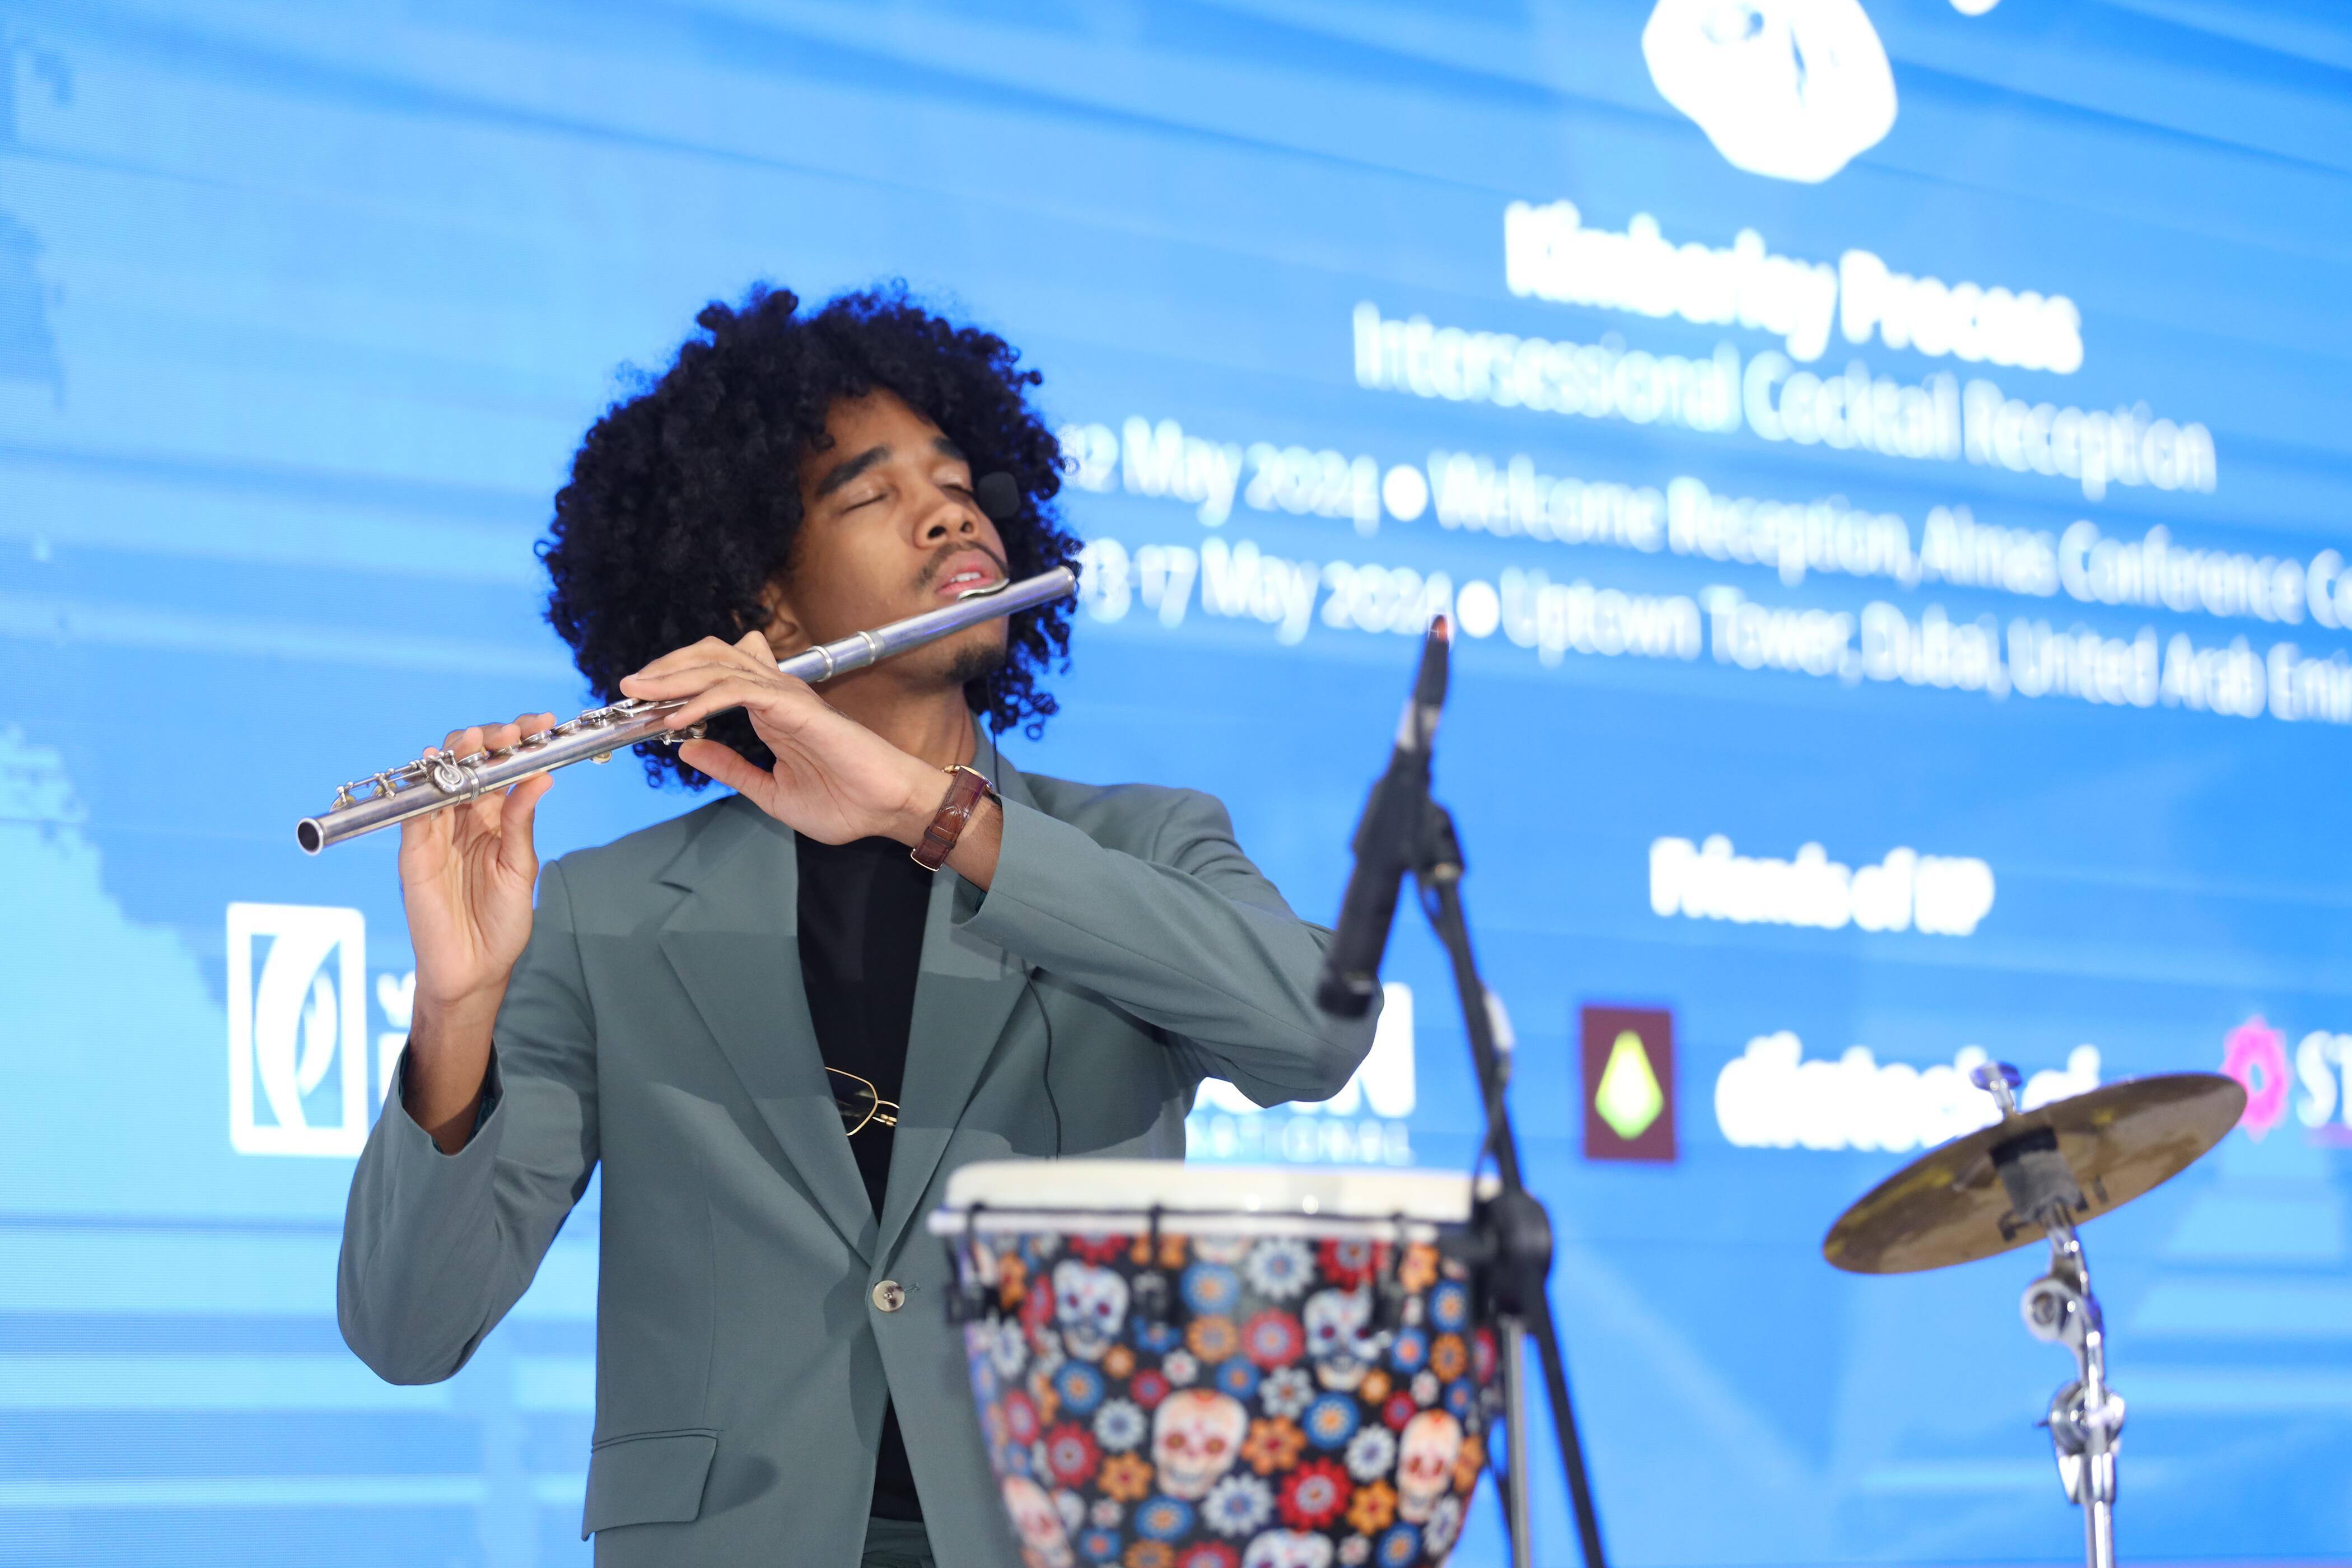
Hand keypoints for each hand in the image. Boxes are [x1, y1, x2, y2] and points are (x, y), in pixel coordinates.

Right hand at [398, 716, 555, 1140]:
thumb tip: (541, 777)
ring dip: (458, 754)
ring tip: (481, 738)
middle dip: (491, 740)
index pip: (502, 770)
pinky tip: (437, 764)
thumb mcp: (520, 870)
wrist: (473, 970)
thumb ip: (522, 824)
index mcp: (495, 821)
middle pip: (470, 765)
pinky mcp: (413, 852)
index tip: (542, 722)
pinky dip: (423, 787)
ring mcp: (436, 832)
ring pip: (441, 780)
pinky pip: (415, 812)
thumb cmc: (501, 923)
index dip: (518, 743)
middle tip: (515, 729)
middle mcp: (464, 819)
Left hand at [619, 635, 940, 843]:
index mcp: (770, 711)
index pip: (716, 676)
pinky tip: (678, 719)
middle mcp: (776, 695)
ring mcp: (786, 697)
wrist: (886, 809)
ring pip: (721, 665)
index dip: (677, 681)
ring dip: (675, 677)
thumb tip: (689, 748)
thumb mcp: (770, 791)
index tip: (643, 703)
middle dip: (667, 668)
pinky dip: (704, 699)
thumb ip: (731, 767)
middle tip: (630, 687)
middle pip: (712, 657)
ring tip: (640, 693)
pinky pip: (740, 690)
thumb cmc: (845, 803)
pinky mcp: (795, 706)